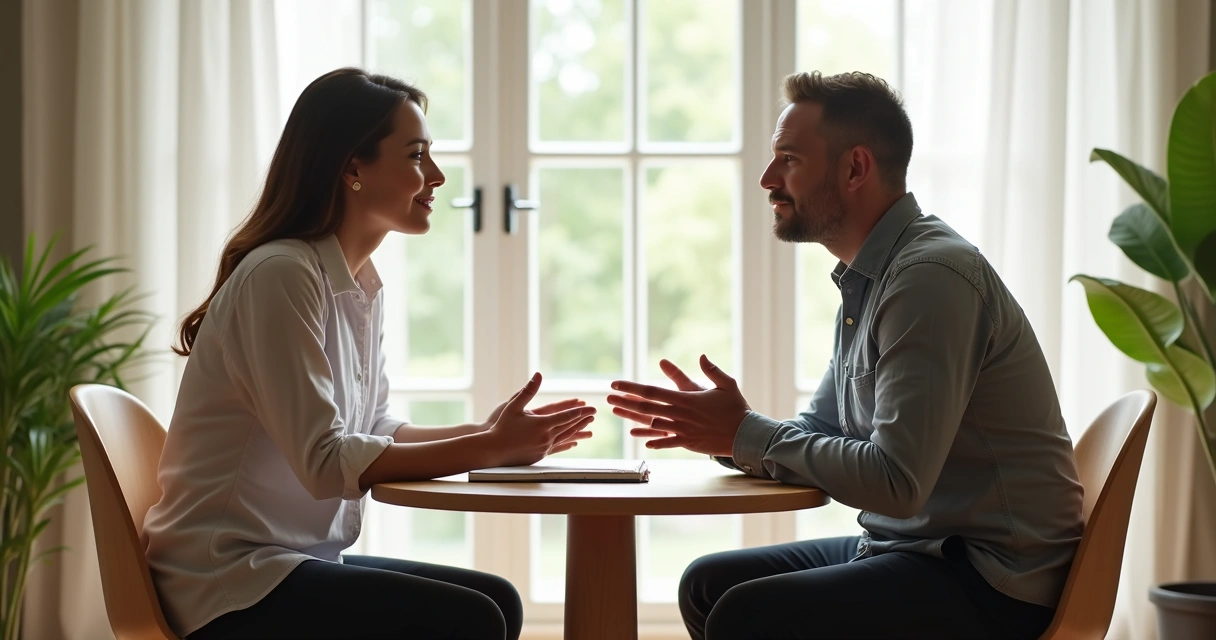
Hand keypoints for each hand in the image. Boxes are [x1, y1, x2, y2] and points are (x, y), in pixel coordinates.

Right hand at [484, 372, 596, 466]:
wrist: (492, 450)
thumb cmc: (501, 426)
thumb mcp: (514, 405)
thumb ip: (528, 390)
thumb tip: (538, 375)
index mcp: (541, 424)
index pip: (566, 416)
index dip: (579, 411)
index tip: (591, 408)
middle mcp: (545, 437)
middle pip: (569, 427)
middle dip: (582, 420)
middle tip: (594, 414)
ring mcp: (543, 448)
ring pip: (565, 438)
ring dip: (577, 431)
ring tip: (589, 428)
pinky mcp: (539, 455)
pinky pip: (558, 448)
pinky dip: (567, 444)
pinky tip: (574, 443)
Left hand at [607, 355, 749, 456]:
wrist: (746, 435)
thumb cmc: (736, 408)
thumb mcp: (726, 385)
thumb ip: (712, 371)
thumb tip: (701, 356)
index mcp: (686, 399)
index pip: (652, 392)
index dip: (632, 388)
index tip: (616, 384)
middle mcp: (680, 415)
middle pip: (646, 408)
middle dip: (625, 402)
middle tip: (607, 398)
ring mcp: (682, 430)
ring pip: (652, 424)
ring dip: (632, 419)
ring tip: (617, 412)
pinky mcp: (688, 443)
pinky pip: (667, 441)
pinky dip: (654, 440)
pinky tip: (641, 439)